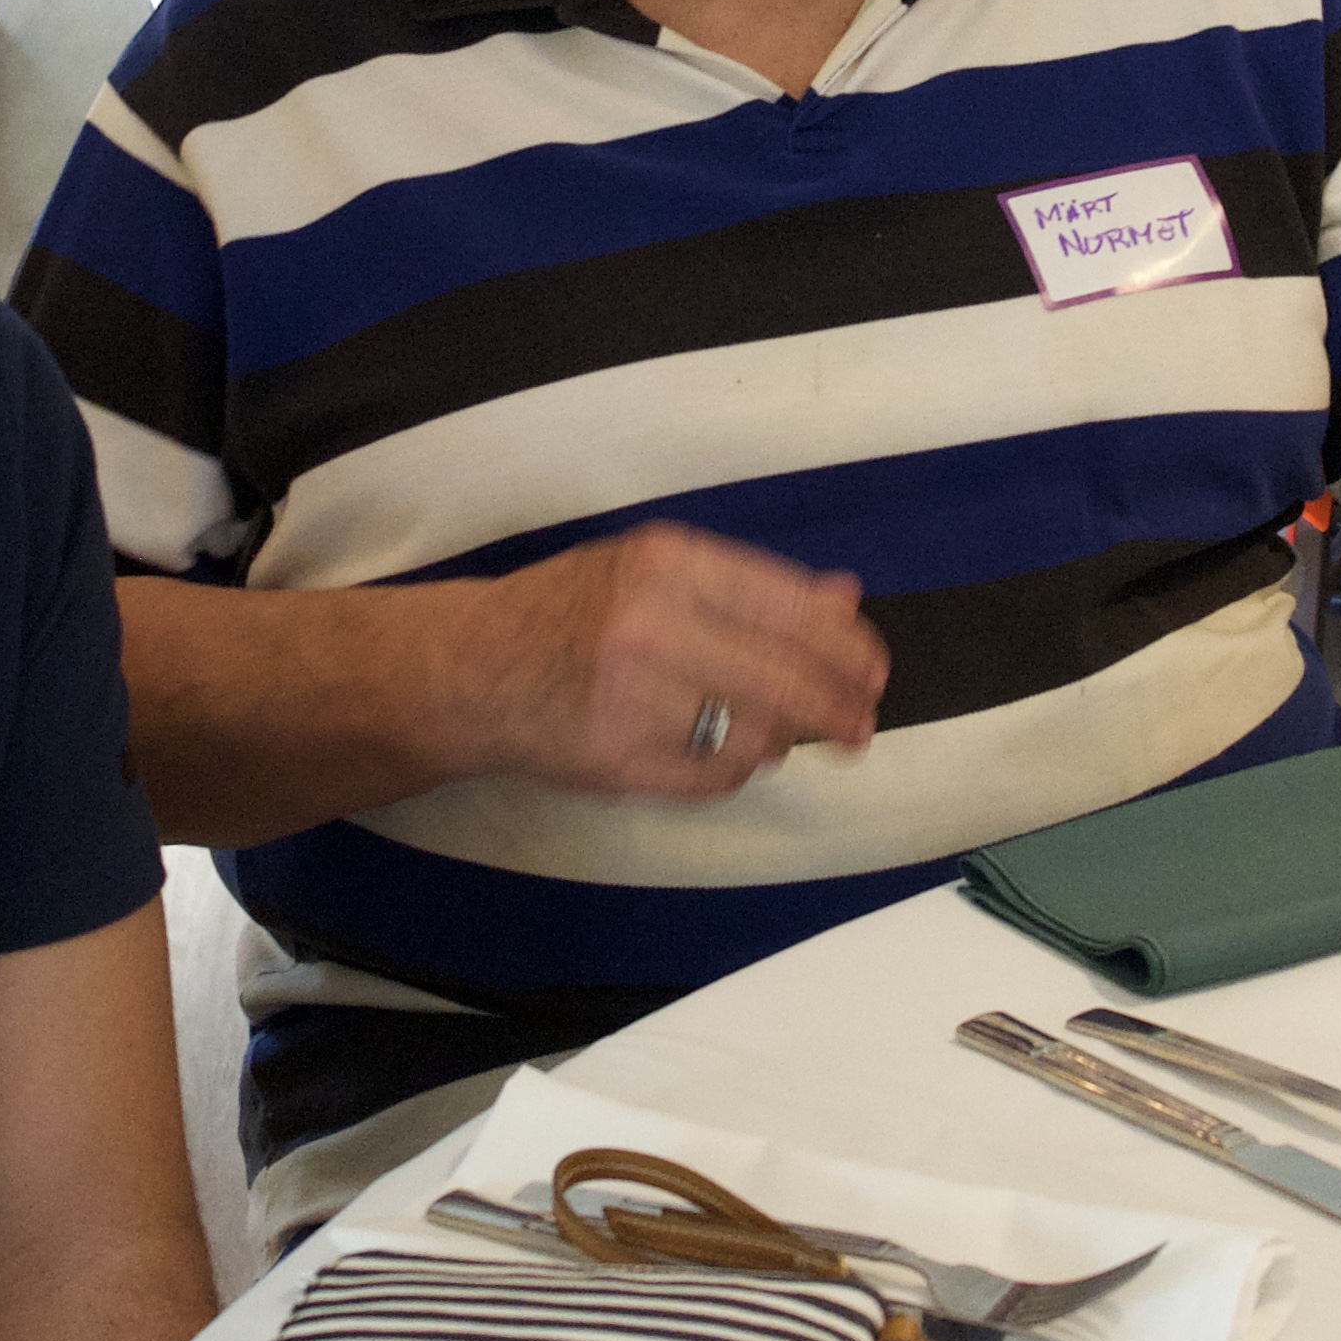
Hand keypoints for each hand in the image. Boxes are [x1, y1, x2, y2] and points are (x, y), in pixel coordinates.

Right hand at [461, 524, 886, 798]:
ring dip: (783, 741)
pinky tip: (728, 752)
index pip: (791, 608)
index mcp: (666, 562)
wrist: (469, 670)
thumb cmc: (570, 611)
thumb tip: (844, 600)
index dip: (847, 647)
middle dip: (839, 709)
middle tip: (860, 724)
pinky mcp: (617, 762)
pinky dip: (735, 770)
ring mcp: (631, 700)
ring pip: (756, 737)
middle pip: (786, 681)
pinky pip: (714, 778)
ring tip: (782, 734)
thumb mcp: (655, 569)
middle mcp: (650, 626)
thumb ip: (751, 585)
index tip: (871, 670)